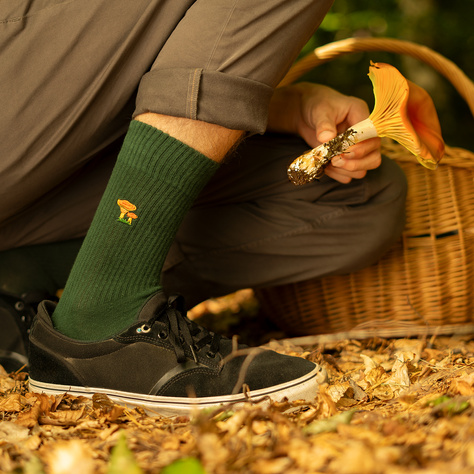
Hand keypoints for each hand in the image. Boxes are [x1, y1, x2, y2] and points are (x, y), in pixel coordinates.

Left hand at [267, 83, 381, 182]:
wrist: (306, 113)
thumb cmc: (317, 106)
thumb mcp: (320, 111)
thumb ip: (324, 124)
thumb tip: (326, 138)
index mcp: (362, 116)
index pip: (373, 138)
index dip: (360, 148)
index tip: (341, 151)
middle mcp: (364, 135)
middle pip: (374, 158)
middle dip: (354, 163)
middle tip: (334, 160)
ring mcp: (357, 149)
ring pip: (363, 169)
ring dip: (345, 171)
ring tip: (328, 163)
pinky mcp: (347, 159)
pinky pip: (350, 175)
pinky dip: (338, 175)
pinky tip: (325, 167)